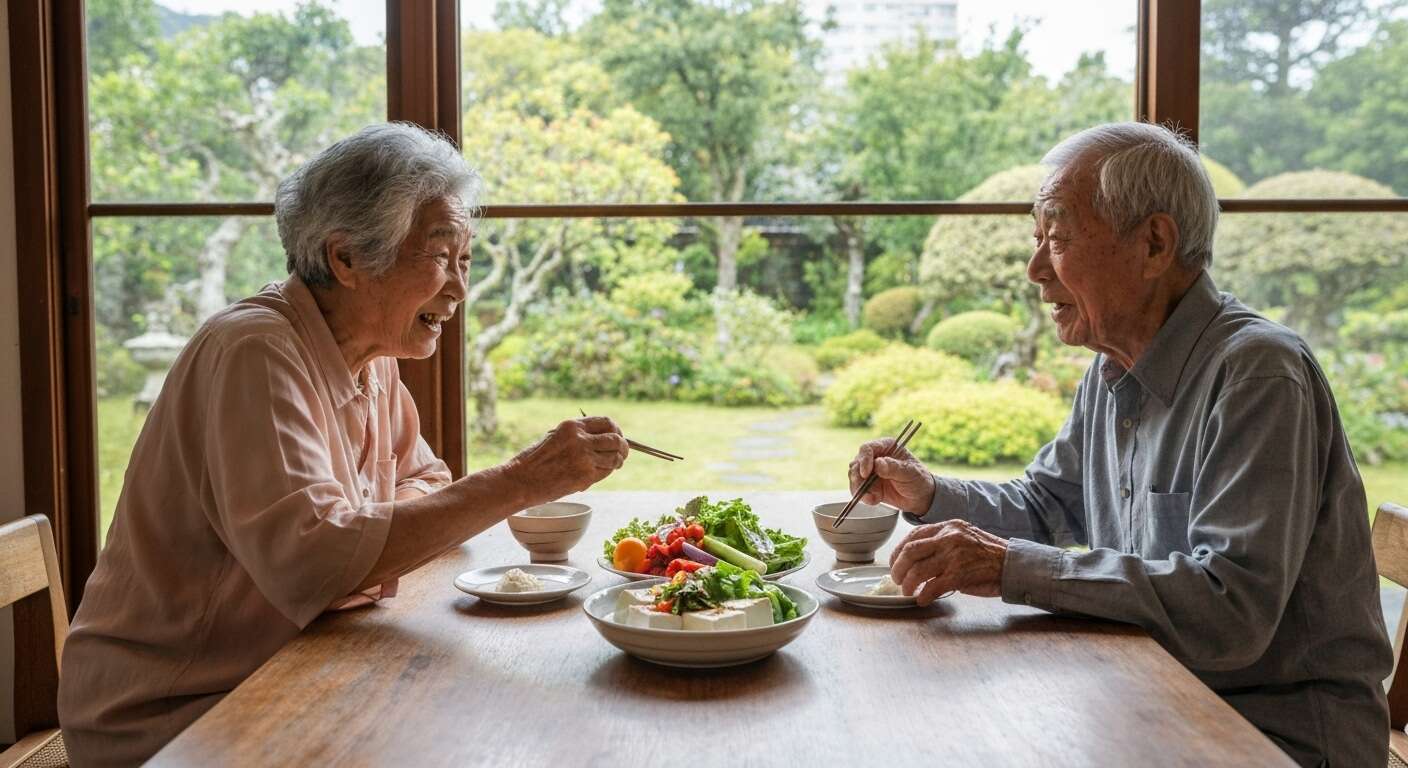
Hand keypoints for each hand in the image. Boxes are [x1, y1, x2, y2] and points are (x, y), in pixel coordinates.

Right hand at [508, 417, 628, 504]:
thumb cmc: (535, 461)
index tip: (618, 437)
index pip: (606, 422)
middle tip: (622, 454)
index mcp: (572, 426)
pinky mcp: (585, 476)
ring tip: (614, 465)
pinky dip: (606, 472)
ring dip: (617, 462)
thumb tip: (604, 440)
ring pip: (614, 457)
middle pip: (616, 439)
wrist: (520, 481)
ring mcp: (584, 457)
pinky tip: (601, 473)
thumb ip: (578, 436)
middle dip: (623, 447)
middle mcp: (580, 439)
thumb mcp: (555, 437)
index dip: (616, 431)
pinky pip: (605, 472)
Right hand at [848, 438, 935, 514]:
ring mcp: (870, 472)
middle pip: (856, 462)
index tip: (866, 473)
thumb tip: (878, 464)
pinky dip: (863, 496)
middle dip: (858, 476)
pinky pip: (857, 489)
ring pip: (854, 476)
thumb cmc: (918, 480)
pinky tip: (873, 500)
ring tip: (871, 497)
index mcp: (886, 447)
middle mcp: (875, 457)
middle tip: (863, 487)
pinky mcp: (868, 485)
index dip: (864, 460)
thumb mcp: (910, 473)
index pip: (867, 448)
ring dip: (858, 488)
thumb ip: (894, 468)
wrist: (920, 498)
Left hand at [888, 519, 1007, 603]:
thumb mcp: (963, 538)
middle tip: (897, 580)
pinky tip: (923, 600)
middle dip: (898, 569)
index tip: (895, 563)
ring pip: (918, 571)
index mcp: (948, 527)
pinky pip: (933, 587)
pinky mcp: (960, 575)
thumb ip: (942, 543)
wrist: (1012, 564)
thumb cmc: (987, 554)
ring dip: (908, 585)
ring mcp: (954, 556)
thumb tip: (918, 559)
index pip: (913, 535)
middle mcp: (949, 538)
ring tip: (908, 592)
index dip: (898, 551)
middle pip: (910, 552)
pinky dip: (923, 596)